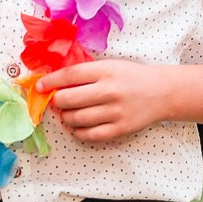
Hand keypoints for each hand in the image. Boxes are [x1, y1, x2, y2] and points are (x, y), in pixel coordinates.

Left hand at [38, 59, 173, 143]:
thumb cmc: (132, 77)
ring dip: (66, 117)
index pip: (69, 75)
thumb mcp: (111, 66)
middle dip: (57, 102)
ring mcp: (115, 111)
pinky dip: (78, 132)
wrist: (162, 92)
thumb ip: (86, 73)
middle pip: (68, 99)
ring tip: (68, 114)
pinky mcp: (120, 128)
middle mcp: (110, 90)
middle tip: (57, 102)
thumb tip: (55, 84)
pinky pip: (89, 135)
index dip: (50, 82)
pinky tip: (78, 127)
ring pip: (76, 119)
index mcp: (106, 71)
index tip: (40, 87)